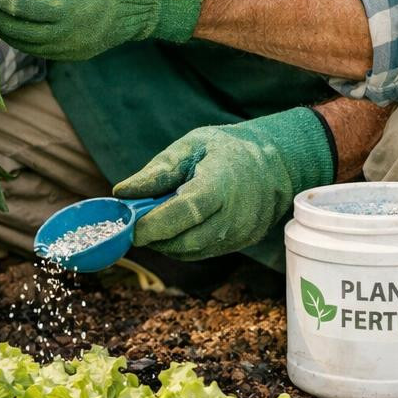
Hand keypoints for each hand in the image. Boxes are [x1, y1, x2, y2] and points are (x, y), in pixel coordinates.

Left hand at [113, 108, 334, 259]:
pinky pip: (204, 251)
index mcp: (222, 184)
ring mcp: (242, 232)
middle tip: (134, 226)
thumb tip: (122, 193)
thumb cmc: (227, 149)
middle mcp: (236, 214)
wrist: (275, 161)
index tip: (130, 227)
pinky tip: (173, 227)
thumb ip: (158, 170)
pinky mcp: (242, 242)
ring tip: (152, 223)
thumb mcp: (191, 145)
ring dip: (166, 243)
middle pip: (187, 240)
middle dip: (155, 238)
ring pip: (193, 251)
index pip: (186, 212)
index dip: (155, 224)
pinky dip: (182, 244)